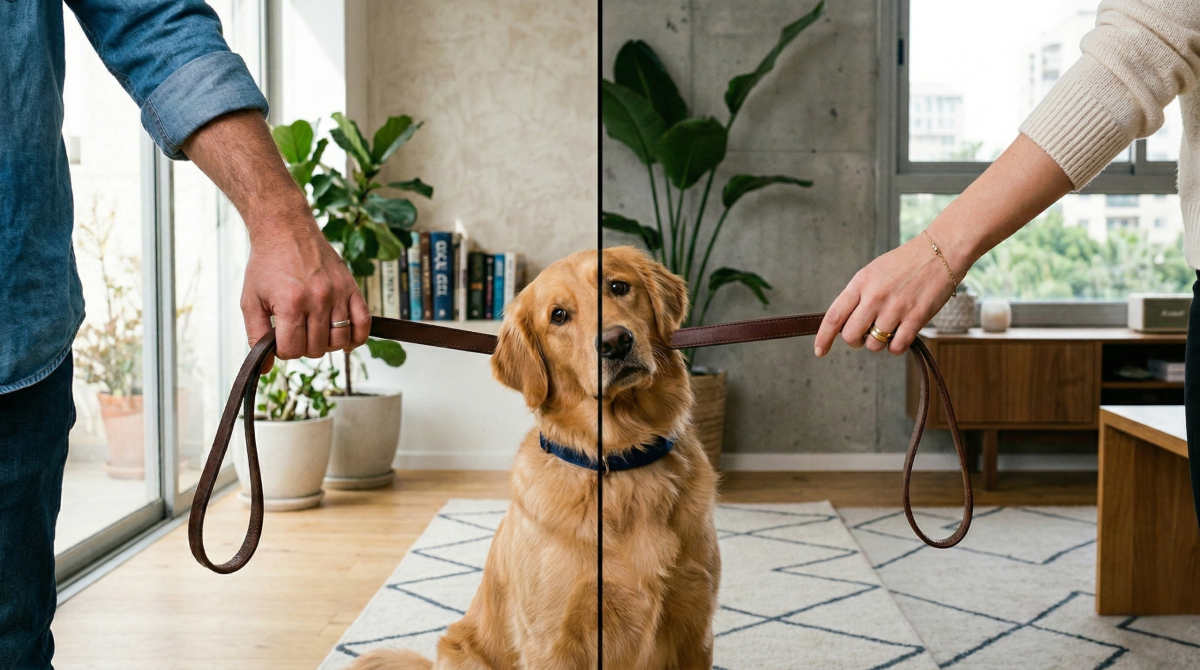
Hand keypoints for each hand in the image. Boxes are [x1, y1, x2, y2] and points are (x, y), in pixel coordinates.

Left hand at [241, 203, 370, 362]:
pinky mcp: (352, 287)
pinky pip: (363, 322)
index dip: (283, 351)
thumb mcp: (251, 301)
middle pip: (316, 349)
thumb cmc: (267, 264)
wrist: (286, 230)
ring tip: (315, 333)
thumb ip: (256, 336)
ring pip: (340, 340)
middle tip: (295, 332)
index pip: (292, 350)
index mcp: (291, 303)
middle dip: (303, 347)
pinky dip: (357, 338)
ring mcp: (338, 293)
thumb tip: (265, 370)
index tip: (280, 339)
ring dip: (326, 344)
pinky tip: (345, 341)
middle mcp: (317, 299)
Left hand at [814, 234, 957, 356]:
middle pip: (851, 336)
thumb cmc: (905, 263)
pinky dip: (895, 348)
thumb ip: (857, 296)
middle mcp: (875, 296)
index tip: (819, 351)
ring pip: (873, 344)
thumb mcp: (873, 272)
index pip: (834, 316)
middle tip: (865, 334)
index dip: (824, 337)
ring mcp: (896, 308)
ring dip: (878, 343)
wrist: (940, 251)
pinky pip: (896, 347)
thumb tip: (844, 323)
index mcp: (861, 283)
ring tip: (888, 328)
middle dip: (855, 340)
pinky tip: (900, 335)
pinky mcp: (916, 318)